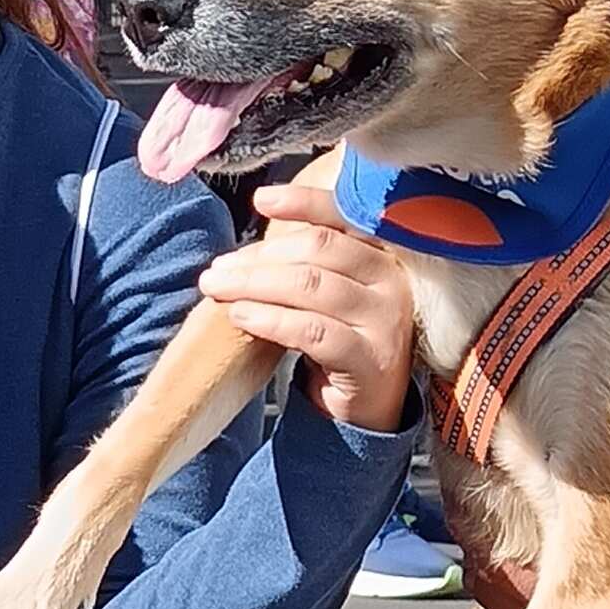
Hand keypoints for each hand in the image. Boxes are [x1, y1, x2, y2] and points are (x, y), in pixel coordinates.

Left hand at [204, 185, 418, 432]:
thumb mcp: (327, 295)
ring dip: (255, 284)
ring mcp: (385, 321)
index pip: (343, 217)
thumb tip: (245, 243)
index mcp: (381, 255)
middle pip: (319, 249)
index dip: (303, 203)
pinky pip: (312, 330)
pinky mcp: (371, 359)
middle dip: (259, 256)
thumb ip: (304, 263)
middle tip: (217, 269)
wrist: (366, 409)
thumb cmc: (339, 341)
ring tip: (218, 290)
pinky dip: (270, 319)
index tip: (261, 200)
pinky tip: (241, 316)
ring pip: (312, 286)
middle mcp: (391, 281)